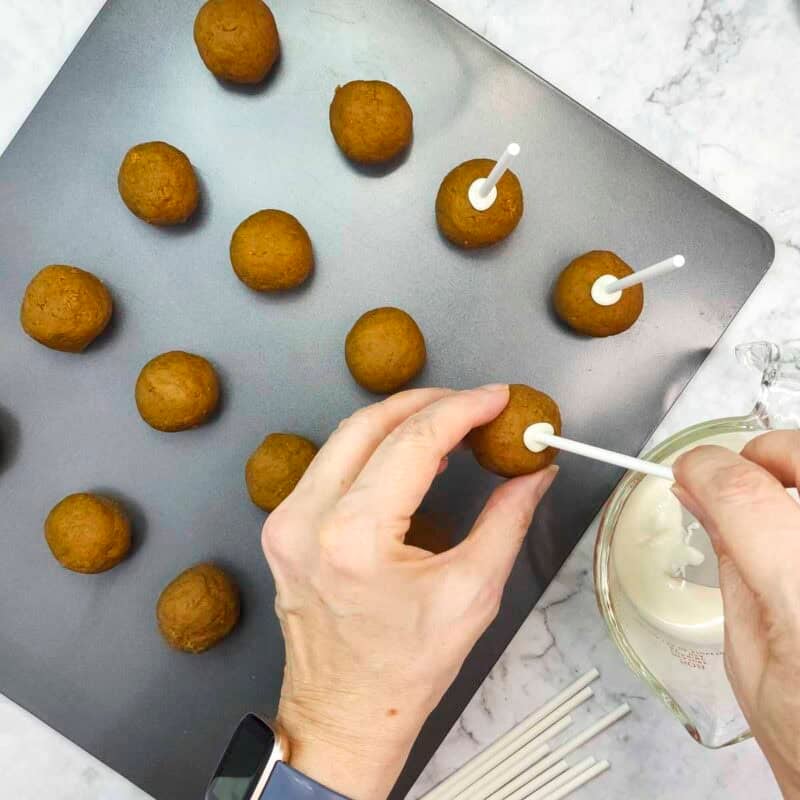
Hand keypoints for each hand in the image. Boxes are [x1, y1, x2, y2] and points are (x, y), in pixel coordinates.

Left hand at [261, 386, 557, 799]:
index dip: (462, 410)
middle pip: (371, 424)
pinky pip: (331, 464)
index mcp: (354, 537)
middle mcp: (307, 518)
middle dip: (429, 402)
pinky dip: (373, 447)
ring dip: (399, 420)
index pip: (413, 442)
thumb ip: (507, 520)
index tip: (497, 399)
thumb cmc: (407, 669)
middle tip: (475, 404)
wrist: (344, 714)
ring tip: (451, 424)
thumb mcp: (472, 593)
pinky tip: (408, 454)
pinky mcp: (282, 526)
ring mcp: (286, 520)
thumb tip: (534, 472)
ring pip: (345, 437)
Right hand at [673, 431, 799, 798]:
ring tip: (779, 506)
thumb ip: (731, 563)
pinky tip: (797, 536)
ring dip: (797, 476)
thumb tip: (702, 497)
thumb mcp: (746, 659)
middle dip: (765, 453)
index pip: (745, 493)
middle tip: (740, 478)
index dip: (706, 469)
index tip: (688, 472)